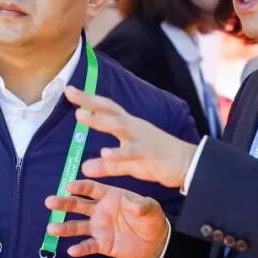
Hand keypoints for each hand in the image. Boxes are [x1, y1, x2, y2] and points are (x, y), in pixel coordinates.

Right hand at [45, 179, 168, 257]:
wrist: (153, 241)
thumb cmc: (150, 219)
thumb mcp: (151, 209)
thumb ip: (142, 205)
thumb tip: (133, 204)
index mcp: (110, 196)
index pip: (92, 189)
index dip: (80, 187)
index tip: (69, 186)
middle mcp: (100, 210)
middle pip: (78, 205)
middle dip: (64, 203)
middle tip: (49, 202)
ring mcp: (98, 227)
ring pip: (78, 226)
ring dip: (64, 227)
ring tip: (52, 228)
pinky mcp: (101, 243)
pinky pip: (88, 245)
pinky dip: (80, 248)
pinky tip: (72, 251)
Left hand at [64, 86, 196, 188]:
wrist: (188, 164)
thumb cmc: (158, 160)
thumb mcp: (128, 163)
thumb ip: (107, 165)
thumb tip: (84, 167)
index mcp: (128, 125)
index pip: (106, 108)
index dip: (88, 99)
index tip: (69, 90)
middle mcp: (133, 127)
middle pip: (109, 109)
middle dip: (89, 100)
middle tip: (70, 92)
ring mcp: (141, 138)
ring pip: (118, 126)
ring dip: (99, 120)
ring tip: (80, 115)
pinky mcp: (148, 153)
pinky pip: (131, 152)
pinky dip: (118, 152)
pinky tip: (104, 152)